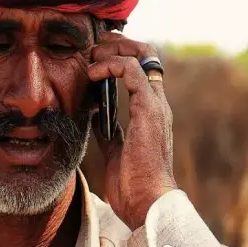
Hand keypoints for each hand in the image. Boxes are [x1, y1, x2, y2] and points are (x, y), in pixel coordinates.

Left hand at [88, 33, 177, 229]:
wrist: (146, 203)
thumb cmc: (133, 184)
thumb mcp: (116, 150)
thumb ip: (109, 131)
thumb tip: (96, 116)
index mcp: (150, 111)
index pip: (142, 69)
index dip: (120, 55)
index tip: (95, 57)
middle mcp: (156, 103)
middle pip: (146, 53)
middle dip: (118, 43)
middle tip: (93, 47)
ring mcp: (154, 104)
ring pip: (141, 54)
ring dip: (113, 49)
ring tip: (91, 56)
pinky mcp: (147, 108)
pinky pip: (131, 70)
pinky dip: (110, 65)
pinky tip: (92, 73)